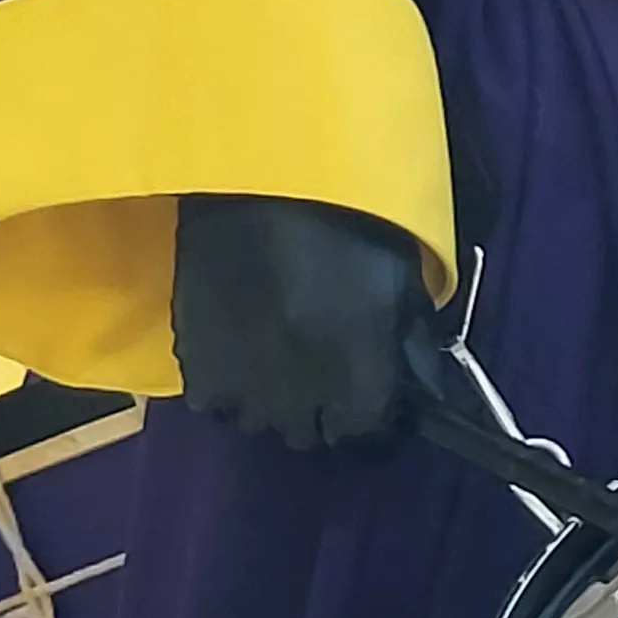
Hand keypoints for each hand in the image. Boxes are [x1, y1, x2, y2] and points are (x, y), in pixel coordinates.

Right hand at [170, 196, 432, 448]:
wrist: (256, 183)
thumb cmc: (345, 221)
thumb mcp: (402, 279)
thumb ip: (411, 341)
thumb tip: (422, 387)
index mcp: (357, 373)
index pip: (368, 434)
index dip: (375, 419)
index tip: (373, 400)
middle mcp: (300, 395)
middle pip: (313, 434)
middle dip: (325, 410)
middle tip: (327, 368)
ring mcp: (241, 386)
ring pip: (262, 422)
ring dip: (276, 401)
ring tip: (281, 356)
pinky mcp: (195, 366)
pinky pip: (217, 403)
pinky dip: (232, 388)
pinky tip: (244, 348)